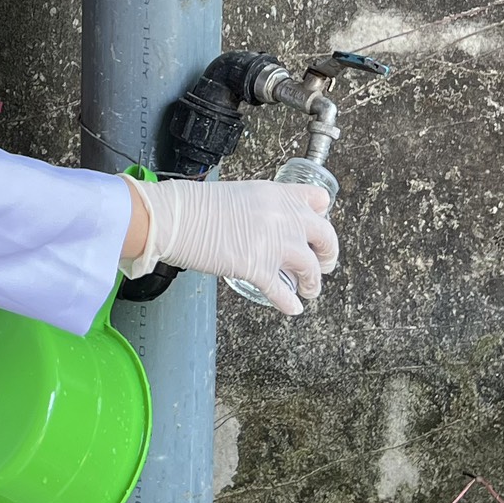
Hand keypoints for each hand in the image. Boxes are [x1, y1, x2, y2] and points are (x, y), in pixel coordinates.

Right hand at [121, 178, 338, 315]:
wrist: (174, 217)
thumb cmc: (193, 205)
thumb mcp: (237, 194)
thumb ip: (260, 207)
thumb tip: (265, 224)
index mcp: (276, 194)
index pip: (318, 200)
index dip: (322, 216)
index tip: (319, 226)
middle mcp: (282, 216)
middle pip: (325, 236)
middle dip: (329, 254)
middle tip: (326, 263)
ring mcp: (272, 243)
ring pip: (310, 267)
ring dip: (313, 282)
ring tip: (309, 290)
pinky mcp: (257, 268)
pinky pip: (282, 291)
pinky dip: (290, 303)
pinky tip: (293, 308)